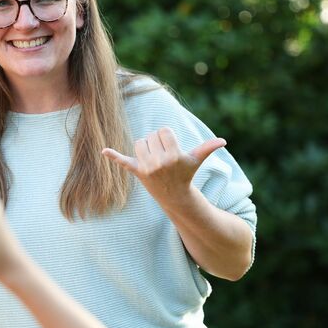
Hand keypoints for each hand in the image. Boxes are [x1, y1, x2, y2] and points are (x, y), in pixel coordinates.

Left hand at [102, 127, 225, 204]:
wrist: (174, 196)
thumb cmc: (185, 174)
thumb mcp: (195, 160)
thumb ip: (207, 148)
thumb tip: (222, 141)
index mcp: (174, 155)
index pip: (164, 130)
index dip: (167, 137)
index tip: (172, 149)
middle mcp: (159, 162)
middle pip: (151, 135)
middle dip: (157, 142)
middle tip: (164, 157)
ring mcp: (147, 168)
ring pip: (140, 142)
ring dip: (146, 147)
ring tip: (154, 160)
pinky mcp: (136, 171)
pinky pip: (123, 161)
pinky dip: (114, 156)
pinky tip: (104, 151)